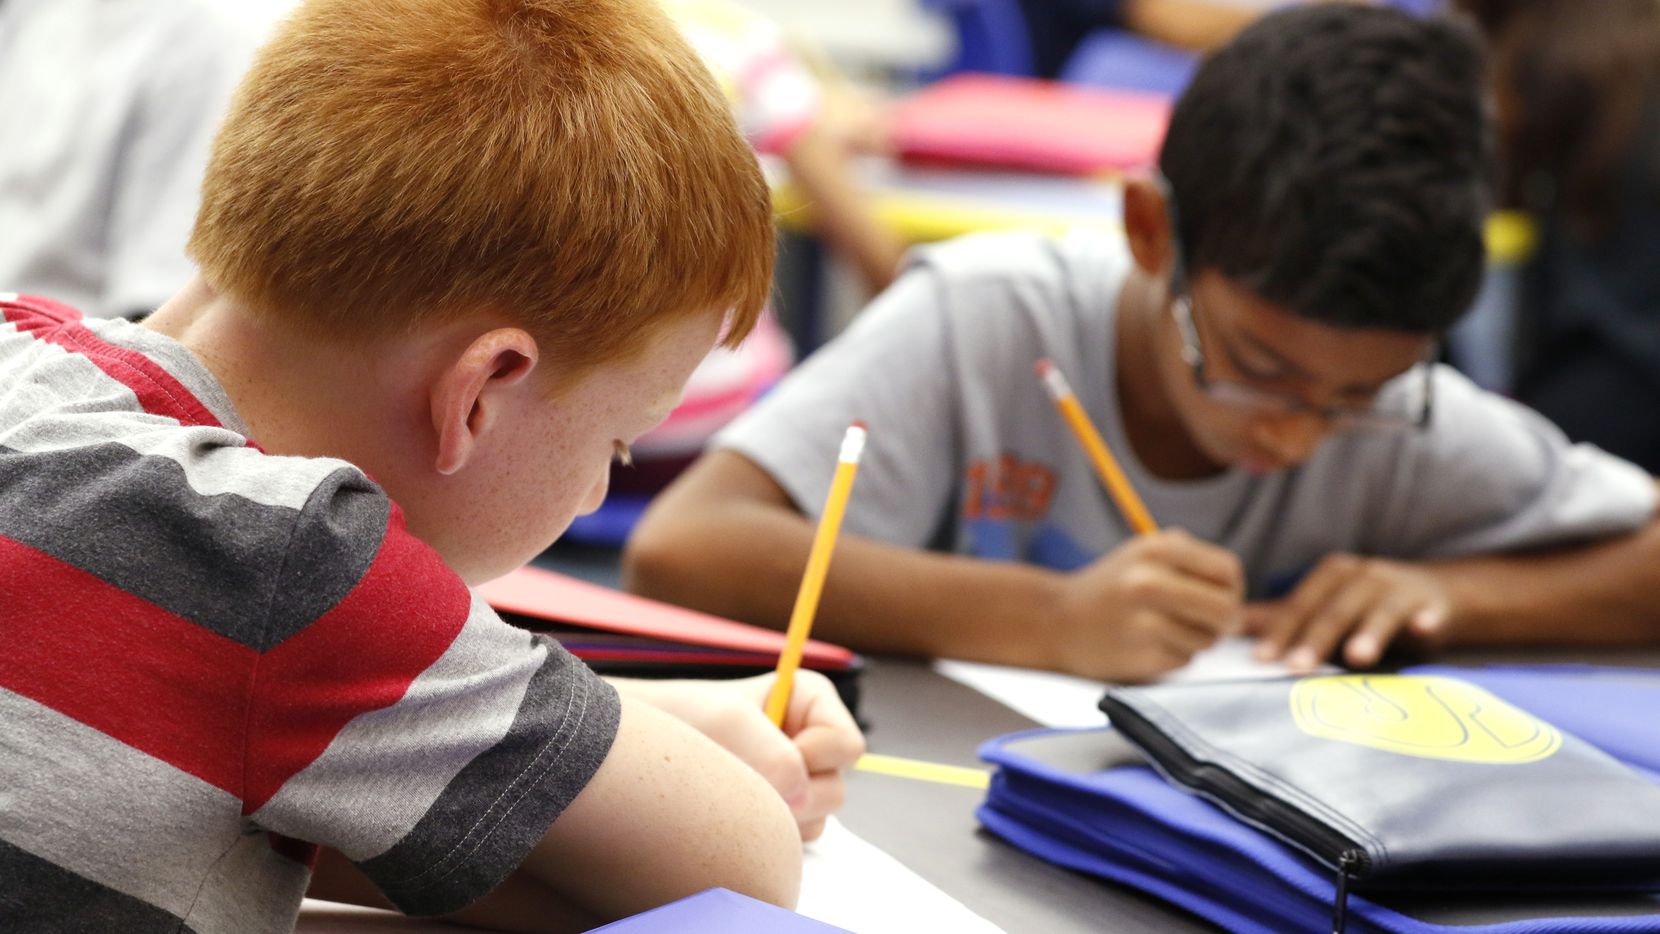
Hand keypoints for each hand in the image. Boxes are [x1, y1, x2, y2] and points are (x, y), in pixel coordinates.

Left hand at [609, 672, 864, 840]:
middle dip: (793, 795)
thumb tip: (800, 802)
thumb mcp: (728, 723)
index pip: (847, 745)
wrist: (636, 753)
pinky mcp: (776, 814)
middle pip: (836, 789)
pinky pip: (791, 839)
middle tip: (743, 781)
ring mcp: (795, 782)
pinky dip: (763, 833)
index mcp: (810, 702)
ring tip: (728, 792)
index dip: (815, 756)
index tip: (771, 752)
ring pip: (816, 819)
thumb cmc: (682, 720)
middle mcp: (810, 742)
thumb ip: (775, 759)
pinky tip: (728, 812)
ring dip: (776, 816)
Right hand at [1053, 528, 1243, 682]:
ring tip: (1167, 631)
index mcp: (1156, 549)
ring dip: (1196, 640)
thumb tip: (1236, 588)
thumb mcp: (1143, 553)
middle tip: (1212, 624)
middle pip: (1227, 609)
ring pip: (1207, 639)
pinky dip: (1174, 656)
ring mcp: (1144, 621)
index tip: (1219, 597)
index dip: (1233, 589)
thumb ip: (1191, 560)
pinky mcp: (1140, 655)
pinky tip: (1149, 646)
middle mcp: (1149, 581)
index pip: (1228, 571)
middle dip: (1226, 621)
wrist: (1054, 620)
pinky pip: (1184, 660)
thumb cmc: (1110, 586)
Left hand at [1247, 554, 1450, 671]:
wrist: (1434, 593)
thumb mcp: (1323, 604)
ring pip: (1379, 612)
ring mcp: (1398, 589)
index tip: (1260, 659)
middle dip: (1314, 640)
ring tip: (1357, 656)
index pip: (1298, 607)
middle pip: (1333, 611)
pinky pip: (1428, 613)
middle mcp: (1362, 576)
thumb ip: (1281, 616)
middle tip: (1296, 667)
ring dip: (1369, 632)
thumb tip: (1229, 625)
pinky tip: (1423, 628)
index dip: (1279, 632)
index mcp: (1330, 575)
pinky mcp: (1431, 605)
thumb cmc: (1365, 604)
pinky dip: (1425, 620)